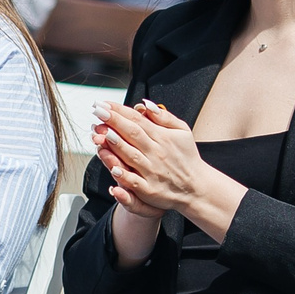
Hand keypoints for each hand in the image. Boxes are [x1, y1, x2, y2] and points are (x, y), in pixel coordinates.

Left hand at [94, 100, 217, 218]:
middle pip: (132, 134)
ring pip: (131, 155)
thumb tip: (145, 104)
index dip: (119, 111)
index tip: (103, 104)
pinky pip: (135, 181)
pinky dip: (124, 175)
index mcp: (163, 137)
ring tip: (101, 132)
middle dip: (113, 121)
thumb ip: (164, 117)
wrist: (197, 187)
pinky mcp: (150, 189)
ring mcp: (152, 171)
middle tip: (97, 111)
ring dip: (115, 144)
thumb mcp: (182, 131)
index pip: (137, 120)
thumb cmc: (186, 157)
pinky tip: (113, 167)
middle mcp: (157, 153)